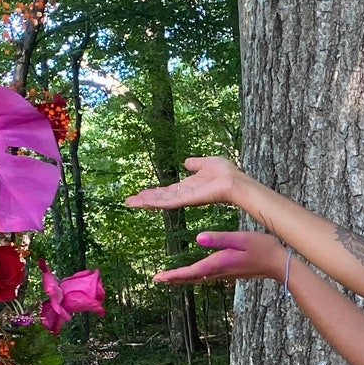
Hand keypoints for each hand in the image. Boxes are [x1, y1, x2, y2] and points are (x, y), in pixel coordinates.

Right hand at [126, 154, 246, 211]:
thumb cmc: (225, 172)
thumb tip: (186, 162)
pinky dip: (155, 202)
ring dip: (145, 201)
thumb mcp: (207, 163)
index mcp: (189, 186)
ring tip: (130, 203)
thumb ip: (195, 164)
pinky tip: (143, 202)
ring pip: (161, 201)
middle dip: (145, 199)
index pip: (167, 191)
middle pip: (161, 198)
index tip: (142, 193)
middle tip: (129, 201)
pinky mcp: (187, 200)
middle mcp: (185, 194)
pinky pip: (168, 202)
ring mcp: (185, 198)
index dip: (155, 192)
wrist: (234, 181)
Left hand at [154, 230, 285, 285]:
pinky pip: (206, 276)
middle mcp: (219, 271)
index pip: (191, 271)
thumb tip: (197, 239)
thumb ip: (219, 238)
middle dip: (174, 279)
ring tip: (169, 277)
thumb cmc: (263, 248)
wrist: (279, 263)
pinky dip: (194, 276)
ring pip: (198, 278)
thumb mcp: (241, 239)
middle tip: (157, 279)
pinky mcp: (229, 272)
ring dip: (183, 278)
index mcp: (219, 263)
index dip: (173, 275)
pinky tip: (192, 273)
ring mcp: (225, 274)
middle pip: (191, 278)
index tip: (158, 278)